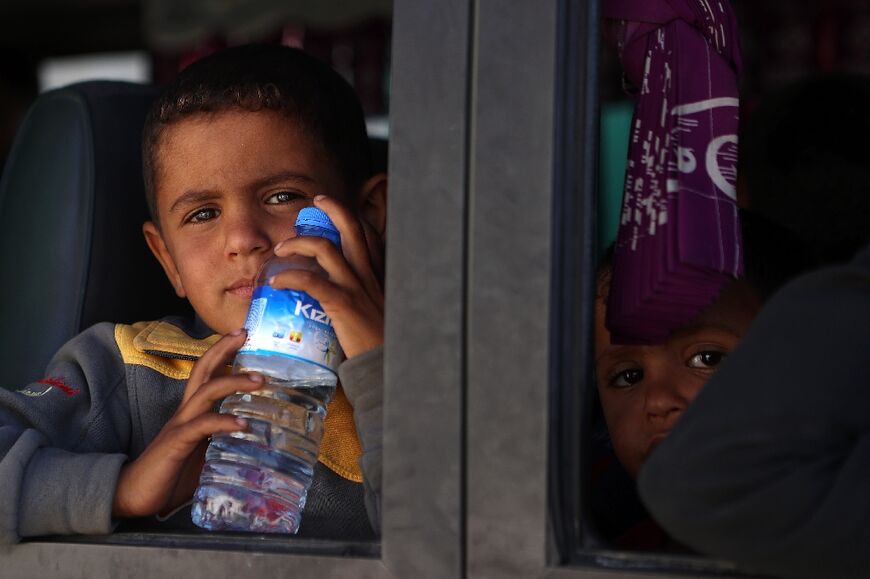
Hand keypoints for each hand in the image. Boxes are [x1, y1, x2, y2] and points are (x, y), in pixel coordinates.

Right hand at [112, 329, 262, 517]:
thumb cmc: (170, 476)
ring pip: (206, 392)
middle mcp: (184, 412)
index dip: (222, 354)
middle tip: (246, 334)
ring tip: (260, 380)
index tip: (242, 336)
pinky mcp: (175, 443)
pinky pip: (201, 426)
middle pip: (203, 371)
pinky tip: (243, 424)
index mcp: (191, 413)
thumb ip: (225, 446)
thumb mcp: (205, 457)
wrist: (132, 496)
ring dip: (234, 382)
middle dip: (224, 350)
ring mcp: (179, 426)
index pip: (207, 375)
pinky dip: (223, 421)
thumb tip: (256, 448)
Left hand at [270, 195, 384, 358]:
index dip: (353, 217)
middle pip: (351, 228)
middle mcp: (368, 275)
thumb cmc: (379, 341)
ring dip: (298, 243)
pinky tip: (277, 282)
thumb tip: (339, 297)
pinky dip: (290, 277)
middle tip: (314, 202)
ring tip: (282, 249)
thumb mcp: (378, 309)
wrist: (386, 363)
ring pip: (325, 249)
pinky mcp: (342, 304)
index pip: (370, 235)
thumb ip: (363, 297)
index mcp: (377, 275)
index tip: (335, 210)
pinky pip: (312, 281)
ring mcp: (355, 287)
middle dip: (332, 208)